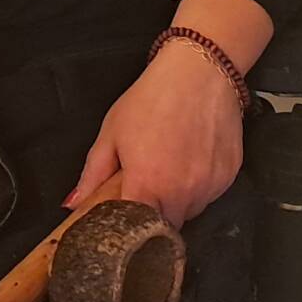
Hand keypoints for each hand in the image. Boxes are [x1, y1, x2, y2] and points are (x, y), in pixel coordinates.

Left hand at [66, 45, 244, 226]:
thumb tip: (73, 203)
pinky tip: (193, 157)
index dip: (131, 225)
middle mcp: (183, 192)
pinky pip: (211, 194)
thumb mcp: (112, 132)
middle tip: (149, 184)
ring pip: (191, 211)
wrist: (199, 71)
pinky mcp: (229, 175)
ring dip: (179, 200)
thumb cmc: (154, 97)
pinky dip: (201, 185)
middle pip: (167, 225)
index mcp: (149, 184)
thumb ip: (92, 174)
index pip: (138, 230)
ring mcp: (210, 185)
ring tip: (173, 165)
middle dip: (155, 212)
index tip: (128, 214)